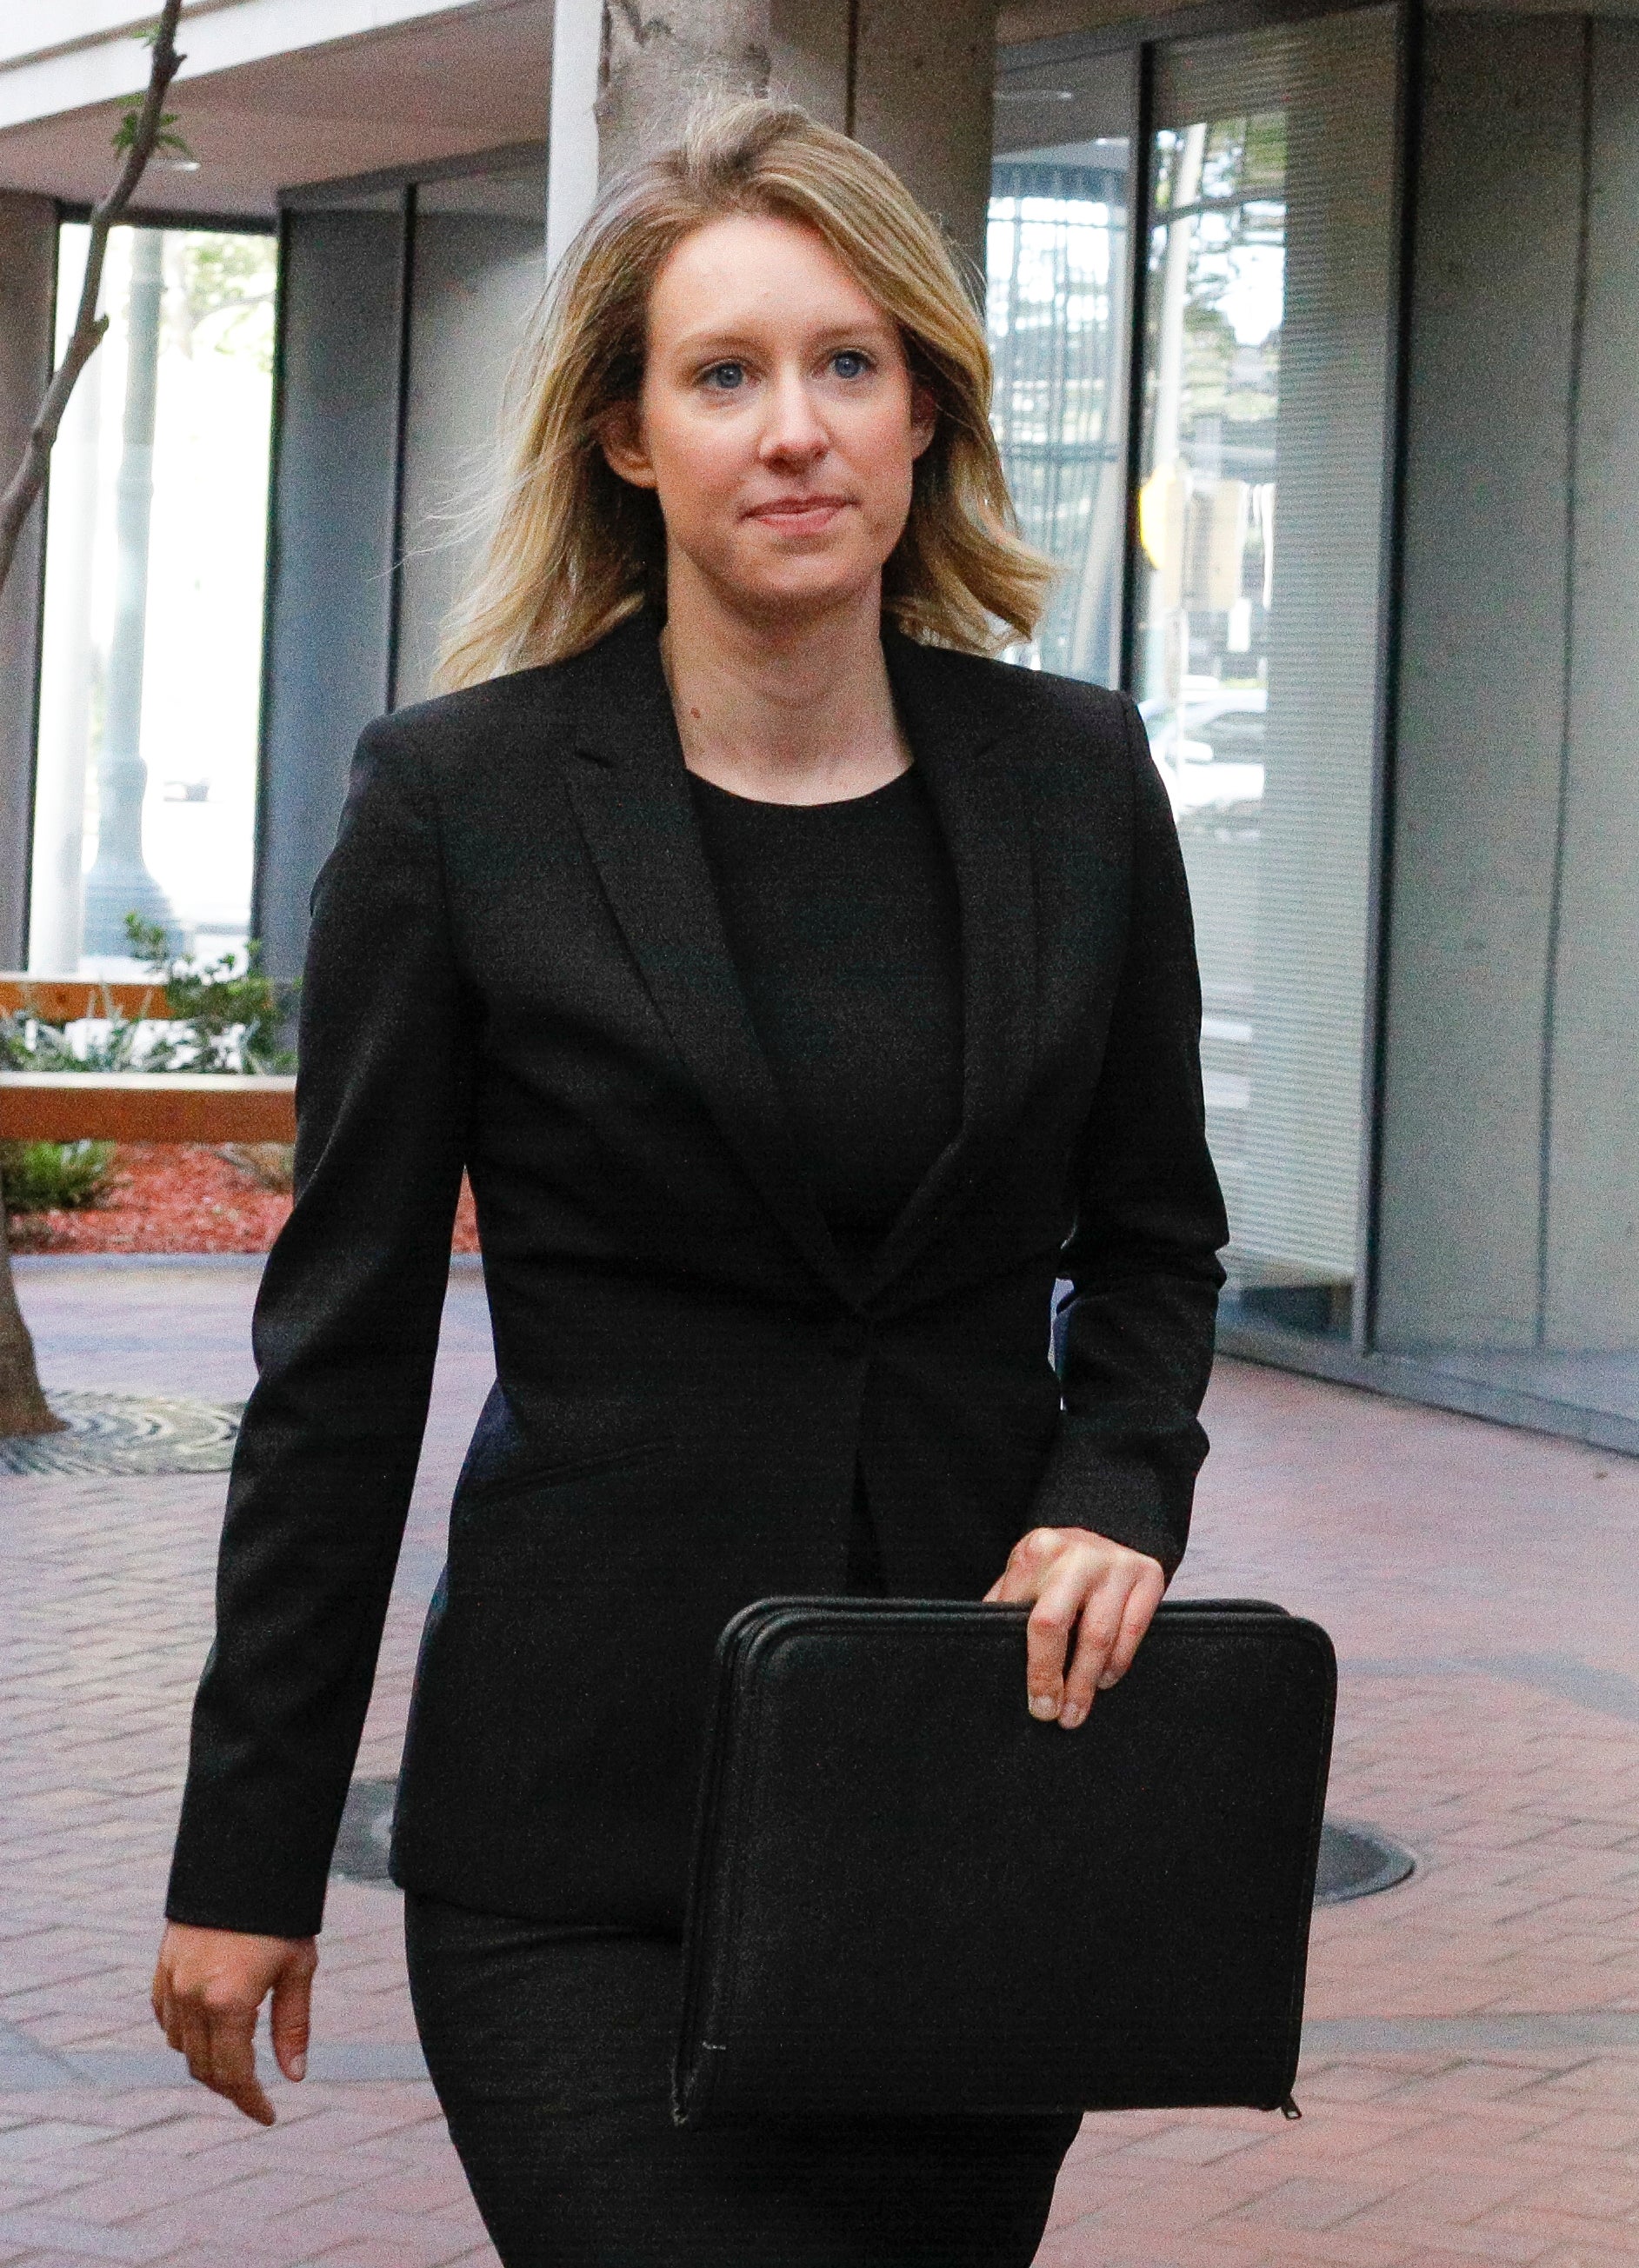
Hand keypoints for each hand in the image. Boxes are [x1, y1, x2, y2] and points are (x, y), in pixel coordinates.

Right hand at [151, 1921, 316, 2124]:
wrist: (244, 1864)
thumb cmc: (279, 1917)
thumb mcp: (298, 1970)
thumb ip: (292, 2026)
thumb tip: (294, 2076)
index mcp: (229, 2001)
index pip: (234, 2073)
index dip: (249, 2101)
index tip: (268, 2116)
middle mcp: (193, 1998)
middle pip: (204, 2068)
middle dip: (230, 2088)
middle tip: (255, 2096)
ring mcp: (172, 1984)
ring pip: (181, 2047)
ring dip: (205, 2064)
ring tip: (235, 2066)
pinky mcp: (162, 1969)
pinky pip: (166, 2020)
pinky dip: (184, 2037)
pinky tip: (206, 2036)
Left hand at [983, 1526, 1164, 1729]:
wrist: (1109, 1527)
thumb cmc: (1057, 1565)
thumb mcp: (1026, 1573)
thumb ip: (1008, 1607)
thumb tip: (990, 1658)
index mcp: (1037, 1551)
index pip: (1029, 1620)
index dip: (1034, 1668)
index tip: (1036, 1704)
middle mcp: (1075, 1554)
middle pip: (1056, 1625)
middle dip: (1056, 1678)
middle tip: (1057, 1716)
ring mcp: (1115, 1563)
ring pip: (1100, 1635)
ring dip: (1088, 1681)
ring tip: (1078, 1708)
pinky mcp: (1148, 1574)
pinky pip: (1134, 1630)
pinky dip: (1118, 1662)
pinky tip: (1105, 1679)